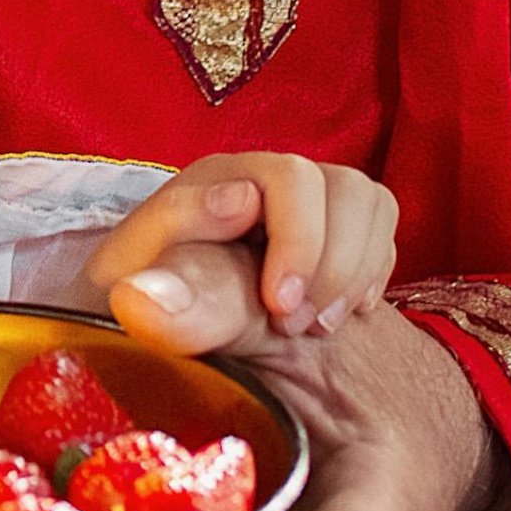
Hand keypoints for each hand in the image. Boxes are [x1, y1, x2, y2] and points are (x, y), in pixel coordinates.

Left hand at [88, 149, 398, 357]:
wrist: (142, 333)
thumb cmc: (128, 304)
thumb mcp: (133, 284)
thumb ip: (173, 249)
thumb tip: (237, 200)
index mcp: (218, 177)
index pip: (292, 177)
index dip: (300, 241)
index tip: (278, 308)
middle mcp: (266, 181)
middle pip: (349, 189)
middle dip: (333, 266)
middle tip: (294, 327)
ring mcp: (303, 207)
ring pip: (373, 206)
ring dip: (355, 273)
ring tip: (313, 325)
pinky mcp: (330, 239)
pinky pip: (382, 237)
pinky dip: (368, 279)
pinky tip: (330, 315)